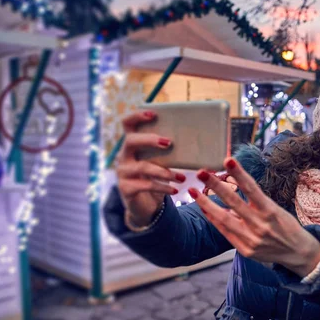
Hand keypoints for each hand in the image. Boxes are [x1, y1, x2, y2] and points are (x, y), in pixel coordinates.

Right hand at [116, 111, 185, 225]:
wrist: (146, 205)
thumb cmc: (156, 177)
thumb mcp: (161, 161)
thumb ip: (168, 150)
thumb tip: (196, 138)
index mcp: (132, 144)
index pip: (127, 124)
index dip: (137, 116)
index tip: (154, 114)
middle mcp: (124, 156)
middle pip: (130, 141)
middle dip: (150, 139)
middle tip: (169, 143)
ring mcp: (123, 172)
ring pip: (142, 167)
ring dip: (165, 171)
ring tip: (183, 177)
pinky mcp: (126, 189)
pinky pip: (145, 185)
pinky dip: (163, 187)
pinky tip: (175, 190)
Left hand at [190, 158, 319, 277]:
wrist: (298, 253)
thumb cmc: (286, 226)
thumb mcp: (276, 209)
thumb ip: (255, 203)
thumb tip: (232, 191)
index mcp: (270, 211)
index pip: (252, 188)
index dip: (239, 173)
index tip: (228, 159)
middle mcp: (260, 225)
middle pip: (234, 202)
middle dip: (216, 186)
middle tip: (201, 172)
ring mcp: (252, 239)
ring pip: (224, 219)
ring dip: (206, 204)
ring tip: (193, 192)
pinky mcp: (246, 250)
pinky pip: (225, 233)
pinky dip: (213, 220)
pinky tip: (203, 209)